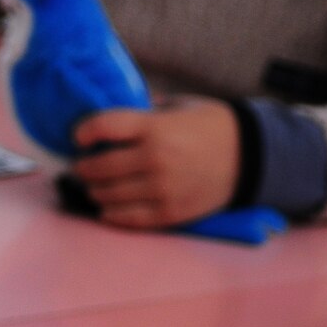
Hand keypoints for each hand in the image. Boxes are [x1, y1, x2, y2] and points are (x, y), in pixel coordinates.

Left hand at [71, 99, 240, 228]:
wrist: (249, 156)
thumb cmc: (212, 127)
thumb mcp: (181, 107)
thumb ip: (147, 113)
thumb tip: (115, 119)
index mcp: (157, 128)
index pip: (106, 127)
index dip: (85, 131)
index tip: (78, 137)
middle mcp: (155, 160)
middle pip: (100, 168)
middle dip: (84, 167)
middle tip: (81, 166)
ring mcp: (160, 190)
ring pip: (109, 196)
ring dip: (95, 191)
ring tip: (94, 185)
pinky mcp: (167, 214)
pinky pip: (126, 218)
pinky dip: (111, 212)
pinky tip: (107, 205)